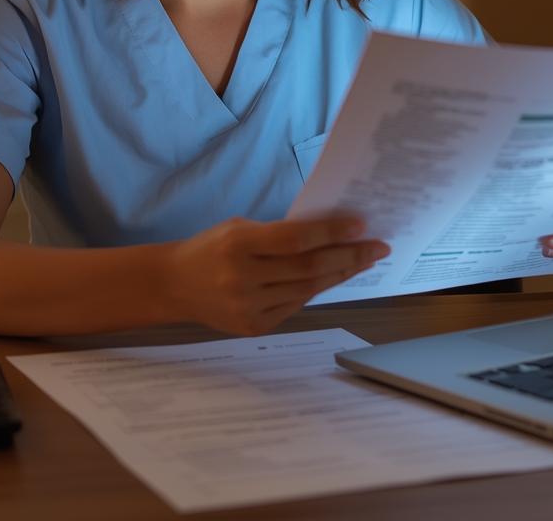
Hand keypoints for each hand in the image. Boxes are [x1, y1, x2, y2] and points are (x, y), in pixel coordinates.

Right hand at [165, 216, 388, 335]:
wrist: (174, 284)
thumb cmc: (212, 247)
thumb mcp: (240, 229)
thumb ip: (278, 234)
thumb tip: (330, 234)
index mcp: (238, 244)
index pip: (295, 239)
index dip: (331, 233)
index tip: (360, 226)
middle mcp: (242, 278)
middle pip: (308, 268)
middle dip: (349, 256)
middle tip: (377, 247)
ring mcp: (247, 306)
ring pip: (307, 290)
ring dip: (340, 275)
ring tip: (363, 261)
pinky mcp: (252, 327)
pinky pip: (295, 306)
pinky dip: (316, 290)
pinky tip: (334, 278)